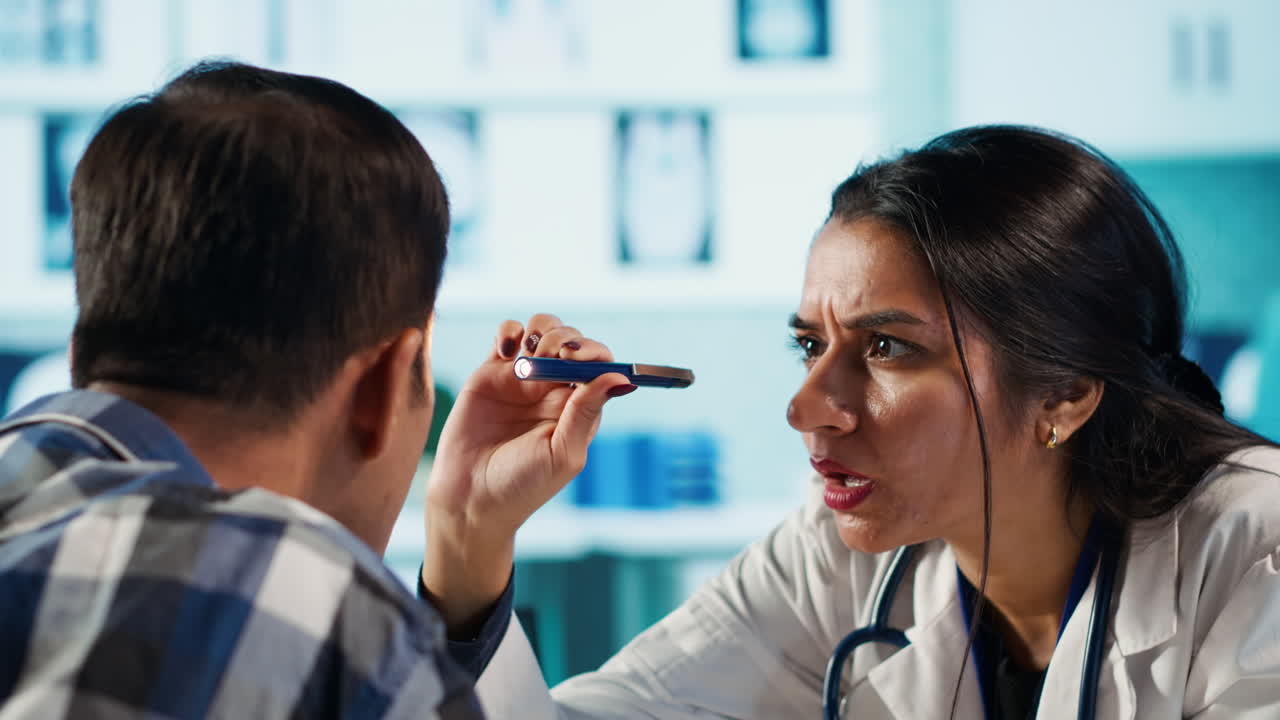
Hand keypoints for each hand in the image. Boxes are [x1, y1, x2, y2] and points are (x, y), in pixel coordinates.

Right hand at [422, 314, 632, 630]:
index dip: (594, 353)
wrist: (469, 498)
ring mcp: (523, 379)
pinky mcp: (491, 373)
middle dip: (568, 340)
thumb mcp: (562, 454)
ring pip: (543, 331)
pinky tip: (507, 348)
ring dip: (545, 329)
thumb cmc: (521, 486)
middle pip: (573, 343)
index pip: (599, 366)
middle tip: (556, 356)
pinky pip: (507, 335)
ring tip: (533, 352)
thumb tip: (620, 377)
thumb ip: (586, 412)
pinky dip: (511, 329)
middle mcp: (554, 390)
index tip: (578, 359)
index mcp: (578, 409)